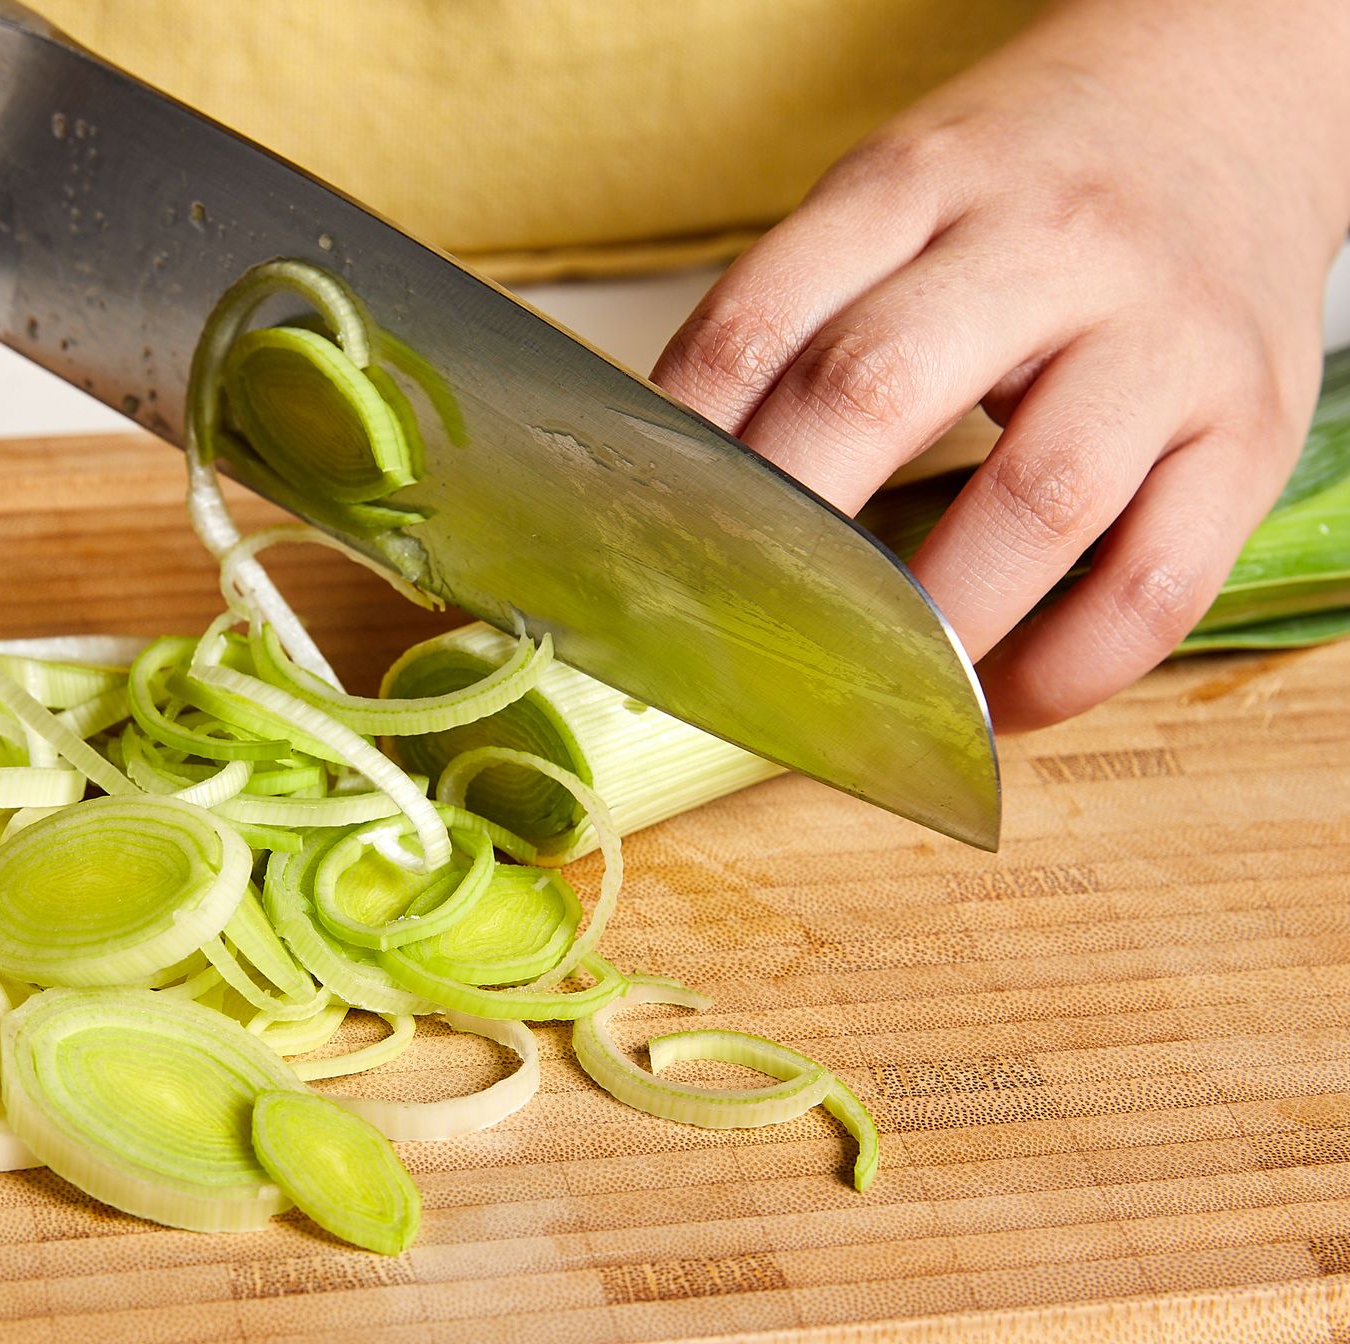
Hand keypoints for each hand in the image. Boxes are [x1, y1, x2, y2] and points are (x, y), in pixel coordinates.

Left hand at [653, 0, 1349, 730]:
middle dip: (780, 538)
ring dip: (932, 622)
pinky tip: (1003, 703)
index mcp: (918, 183)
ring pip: (1034, 499)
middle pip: (876, 394)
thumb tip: (664, 499)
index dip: (680, 454)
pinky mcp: (1254, 430)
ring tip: (868, 691)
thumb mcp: (899, 193)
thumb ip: (797, 318)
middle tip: (725, 638)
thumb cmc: (1028, 185)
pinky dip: (1069, 668)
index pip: (761, 322)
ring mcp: (1162, 338)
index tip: (630, 554)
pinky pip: (1158, 582)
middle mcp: (1046, 248)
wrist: (1233, 99)